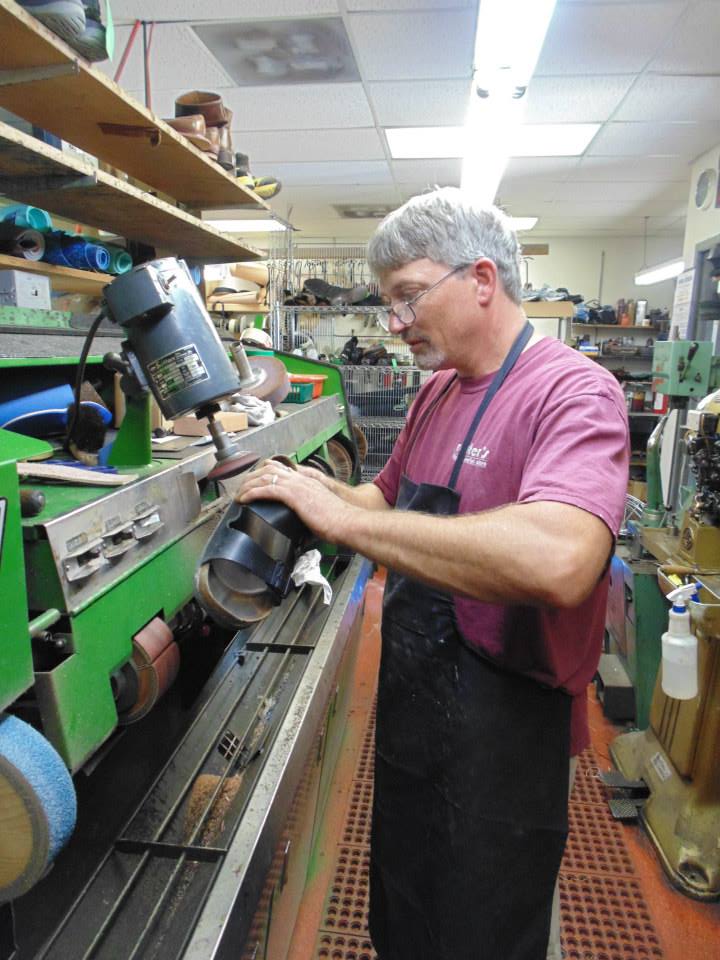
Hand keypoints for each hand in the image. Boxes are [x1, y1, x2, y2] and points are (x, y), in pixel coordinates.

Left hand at [235, 459, 356, 542]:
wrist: (348, 522)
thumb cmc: (339, 521)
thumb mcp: (321, 511)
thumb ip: (310, 510)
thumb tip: (305, 522)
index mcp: (308, 481)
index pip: (282, 469)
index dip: (265, 472)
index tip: (255, 480)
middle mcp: (301, 479)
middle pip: (269, 470)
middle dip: (252, 478)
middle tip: (241, 488)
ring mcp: (297, 485)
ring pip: (264, 477)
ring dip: (248, 485)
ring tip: (238, 495)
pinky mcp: (293, 494)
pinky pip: (266, 489)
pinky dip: (251, 493)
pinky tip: (243, 499)